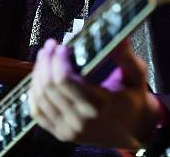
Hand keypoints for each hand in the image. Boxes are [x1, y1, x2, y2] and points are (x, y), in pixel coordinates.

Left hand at [28, 38, 162, 149]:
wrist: (133, 129)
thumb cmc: (133, 98)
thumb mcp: (136, 75)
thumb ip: (126, 56)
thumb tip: (120, 37)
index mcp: (99, 104)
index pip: (64, 80)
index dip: (58, 60)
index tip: (62, 46)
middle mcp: (81, 120)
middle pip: (49, 86)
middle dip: (46, 61)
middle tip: (51, 45)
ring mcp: (68, 129)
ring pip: (40, 98)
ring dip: (38, 73)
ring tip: (45, 56)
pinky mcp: (61, 133)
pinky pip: (38, 112)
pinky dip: (33, 93)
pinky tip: (39, 77)